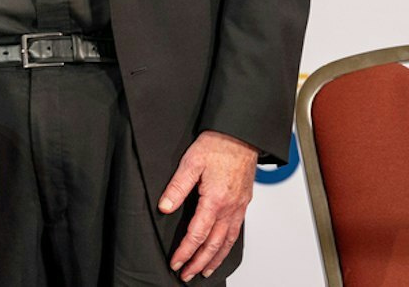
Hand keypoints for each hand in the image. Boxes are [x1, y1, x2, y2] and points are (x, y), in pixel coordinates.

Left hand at [158, 130, 257, 280]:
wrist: (241, 135)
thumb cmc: (217, 145)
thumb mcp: (190, 162)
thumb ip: (177, 187)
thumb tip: (165, 207)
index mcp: (215, 200)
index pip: (197, 234)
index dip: (185, 251)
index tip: (175, 262)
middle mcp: (229, 208)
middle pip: (213, 244)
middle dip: (198, 262)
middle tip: (186, 274)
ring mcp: (239, 207)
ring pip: (227, 241)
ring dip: (215, 259)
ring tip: (204, 270)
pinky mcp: (243, 203)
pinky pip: (236, 231)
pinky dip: (228, 246)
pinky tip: (222, 249)